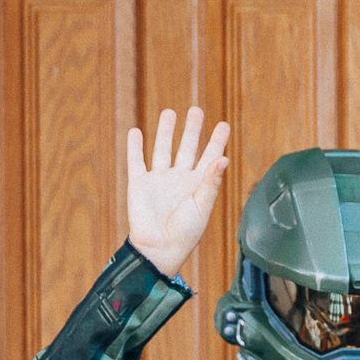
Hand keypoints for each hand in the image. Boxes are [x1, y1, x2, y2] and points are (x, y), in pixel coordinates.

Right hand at [127, 108, 230, 279]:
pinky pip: (136, 161)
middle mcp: (179, 179)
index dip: (216, 142)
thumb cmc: (186, 233)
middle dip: (192, 130)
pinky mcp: (139, 184)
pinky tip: (136, 131)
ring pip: (163, 149)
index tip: (223, 124)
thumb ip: (211, 182)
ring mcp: (159, 180)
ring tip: (169, 112)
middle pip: (187, 148)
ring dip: (165, 131)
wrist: (159, 248)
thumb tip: (224, 158)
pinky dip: (135, 146)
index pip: (210, 157)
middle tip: (196, 110)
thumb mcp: (202, 206)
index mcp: (198, 185)